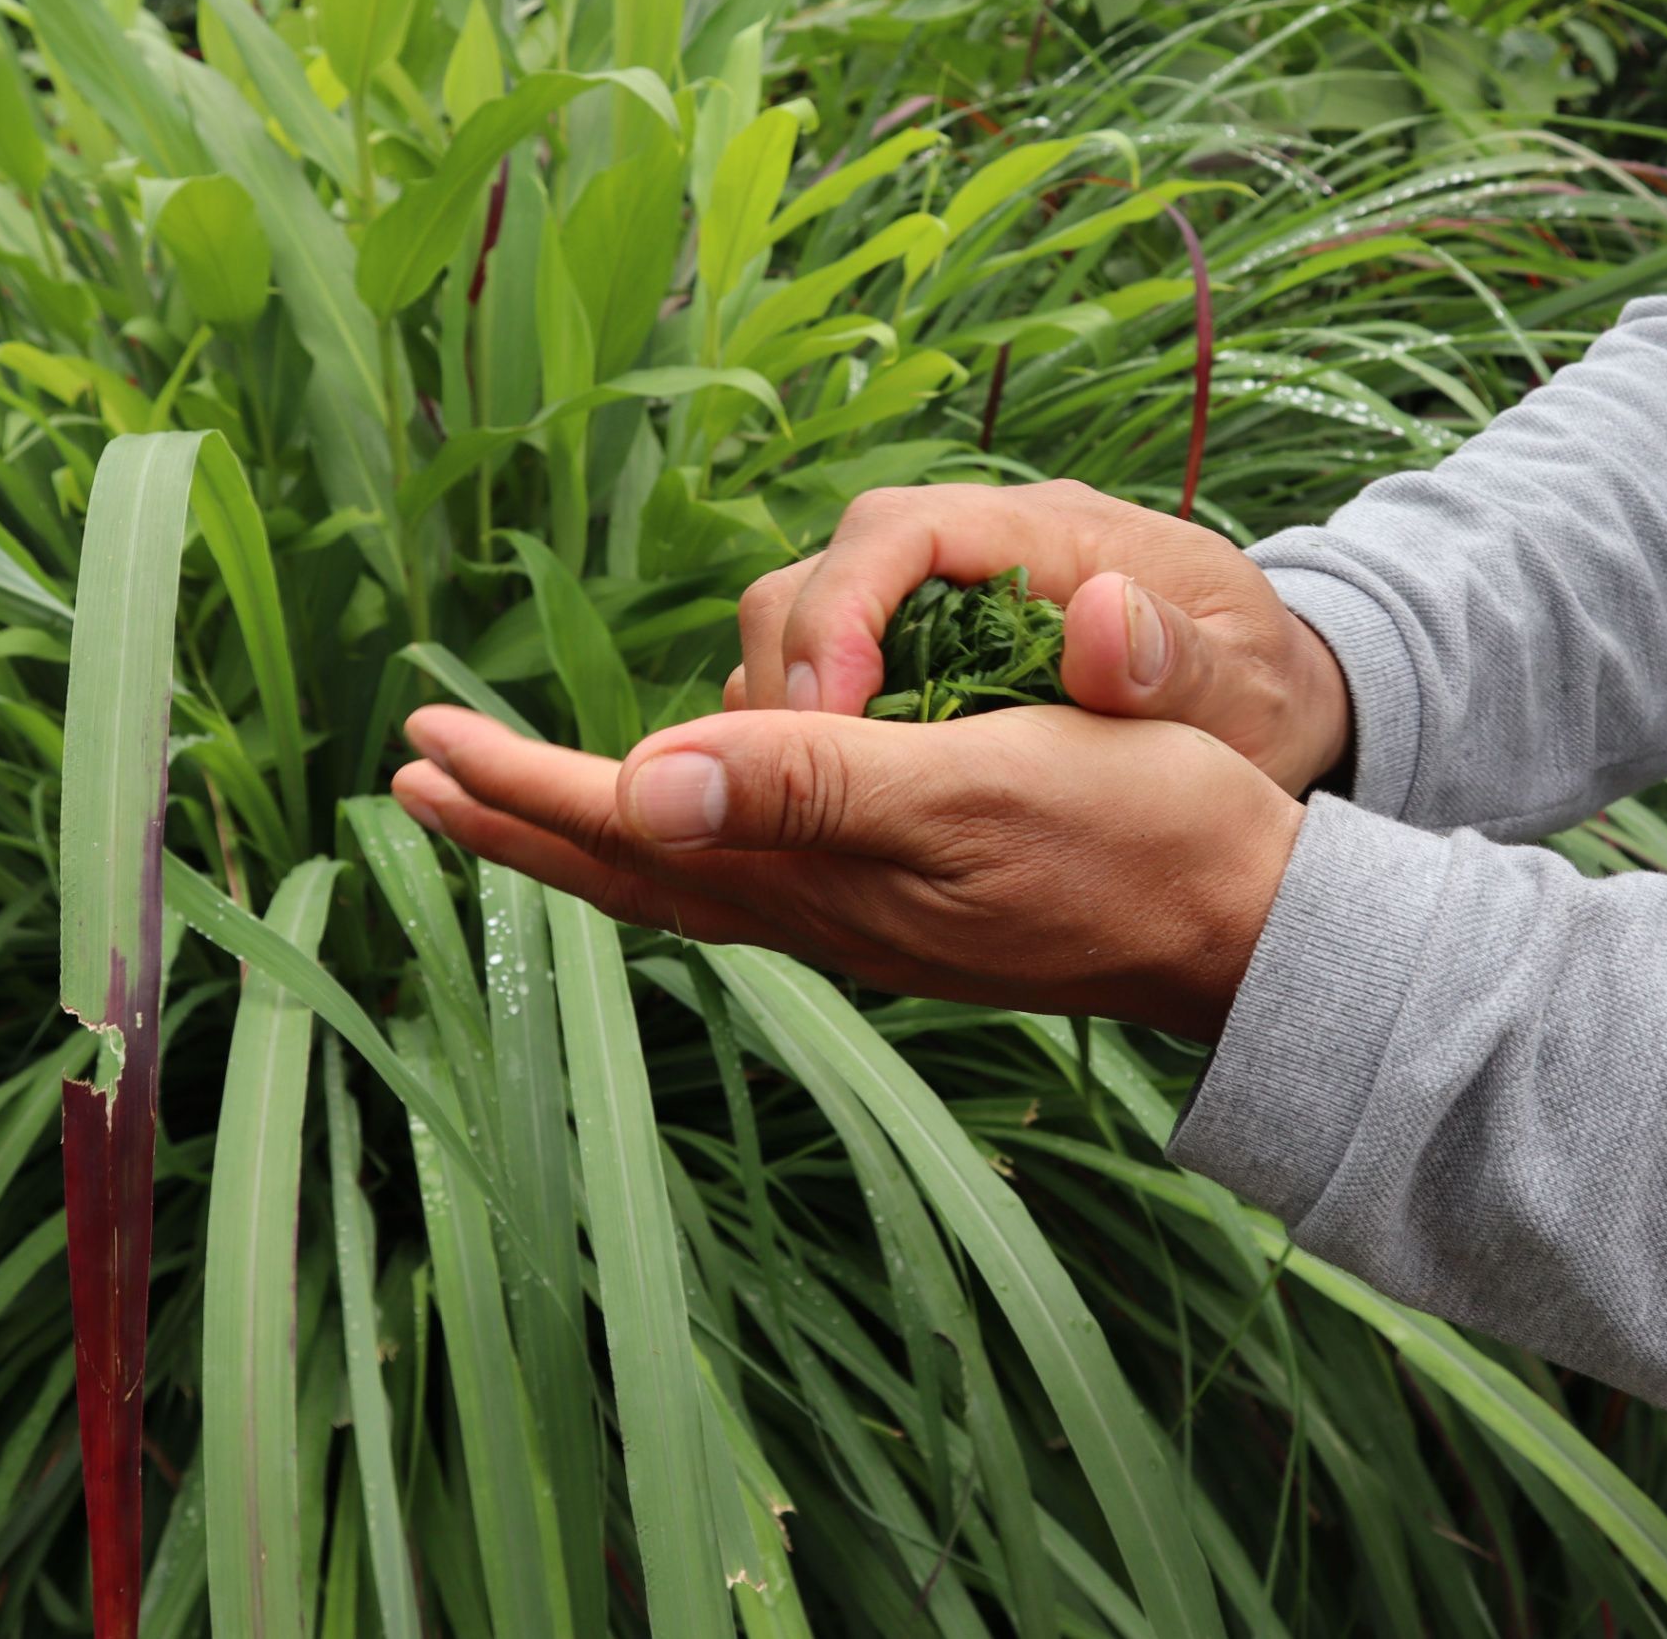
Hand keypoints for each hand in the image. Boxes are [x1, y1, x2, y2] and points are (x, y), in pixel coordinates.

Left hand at [391, 702, 1305, 1043]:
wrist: (1246, 921)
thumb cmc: (1133, 834)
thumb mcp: (974, 786)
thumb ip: (810, 784)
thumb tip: (645, 780)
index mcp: (822, 875)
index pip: (636, 827)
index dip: (526, 789)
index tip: (425, 746)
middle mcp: (822, 908)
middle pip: (635, 867)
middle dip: (523, 821)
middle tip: (419, 778)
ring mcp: (865, 914)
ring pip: (688, 872)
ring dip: (591, 831)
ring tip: (520, 796)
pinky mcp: (912, 901)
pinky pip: (754, 873)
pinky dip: (687, 841)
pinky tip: (691, 825)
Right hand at [727, 480, 1351, 795]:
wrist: (1269, 704)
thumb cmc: (1259, 698)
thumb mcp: (1243, 693)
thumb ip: (1178, 662)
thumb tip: (1097, 614)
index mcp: (1049, 533)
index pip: (898, 532)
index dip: (841, 614)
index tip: (827, 720)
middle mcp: (979, 545)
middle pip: (828, 569)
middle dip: (792, 667)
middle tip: (789, 780)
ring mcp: (945, 595)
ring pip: (811, 617)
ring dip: (786, 705)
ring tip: (797, 801)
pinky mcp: (927, 646)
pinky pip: (834, 668)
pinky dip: (807, 728)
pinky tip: (821, 802)